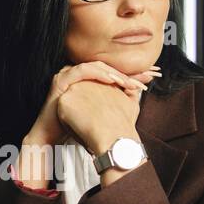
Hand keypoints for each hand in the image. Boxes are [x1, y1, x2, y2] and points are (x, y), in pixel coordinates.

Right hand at [24, 61, 155, 149]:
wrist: (53, 137)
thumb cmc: (76, 126)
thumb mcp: (102, 112)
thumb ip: (117, 100)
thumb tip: (139, 92)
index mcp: (87, 79)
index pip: (112, 72)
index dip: (131, 73)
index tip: (151, 75)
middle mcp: (78, 73)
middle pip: (106, 67)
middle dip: (126, 72)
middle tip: (144, 77)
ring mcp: (68, 75)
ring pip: (95, 66)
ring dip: (113, 73)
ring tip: (127, 81)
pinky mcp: (61, 80)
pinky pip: (82, 71)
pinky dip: (98, 73)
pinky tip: (111, 79)